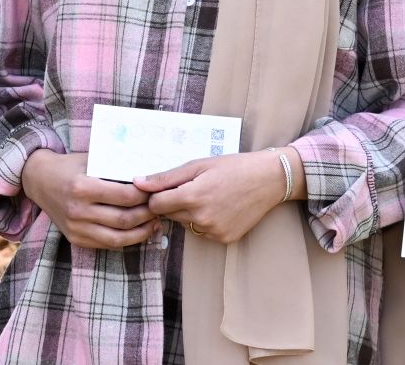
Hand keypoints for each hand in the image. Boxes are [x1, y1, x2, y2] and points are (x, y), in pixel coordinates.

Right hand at [20, 149, 160, 249]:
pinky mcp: (76, 239)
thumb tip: (148, 174)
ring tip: (154, 223)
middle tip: (160, 207)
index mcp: (83, 187)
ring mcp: (76, 228)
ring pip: (119, 237)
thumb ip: (114, 167)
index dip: (146, 196)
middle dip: (148, 215)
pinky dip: (126, 240)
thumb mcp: (90, 159)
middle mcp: (78, 210)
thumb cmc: (68, 166)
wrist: (38, 180)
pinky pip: (107, 244)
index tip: (156, 191)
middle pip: (125, 219)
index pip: (125, 196)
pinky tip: (137, 231)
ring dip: (141, 232)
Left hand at [136, 149, 291, 244]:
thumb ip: (165, 177)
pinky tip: (218, 207)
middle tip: (191, 187)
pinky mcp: (224, 239)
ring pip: (185, 224)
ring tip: (207, 196)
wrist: (267, 180)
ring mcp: (213, 231)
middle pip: (169, 215)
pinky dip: (204, 221)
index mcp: (192, 197)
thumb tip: (137, 182)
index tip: (164, 188)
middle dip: (173, 202)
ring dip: (188, 213)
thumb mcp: (197, 165)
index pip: (155, 205)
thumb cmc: (232, 167)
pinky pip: (202, 232)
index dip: (156, 196)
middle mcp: (201, 218)